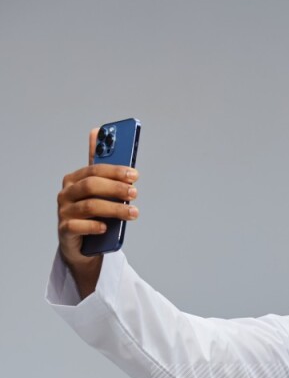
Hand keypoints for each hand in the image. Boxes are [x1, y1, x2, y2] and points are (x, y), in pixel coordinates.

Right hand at [56, 126, 139, 296]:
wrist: (81, 246)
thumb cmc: (91, 214)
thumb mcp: (98, 192)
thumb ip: (100, 168)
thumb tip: (96, 131)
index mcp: (74, 180)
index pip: (94, 170)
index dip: (115, 171)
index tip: (134, 175)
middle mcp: (66, 194)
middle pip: (91, 186)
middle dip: (115, 188)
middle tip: (135, 192)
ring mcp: (63, 212)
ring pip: (89, 206)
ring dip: (114, 209)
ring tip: (133, 212)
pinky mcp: (64, 231)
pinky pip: (78, 226)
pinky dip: (93, 226)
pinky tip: (107, 228)